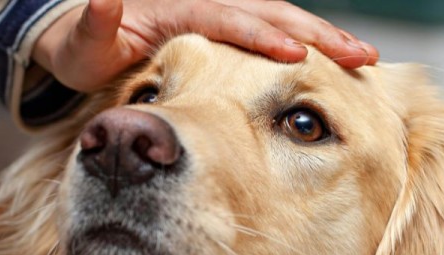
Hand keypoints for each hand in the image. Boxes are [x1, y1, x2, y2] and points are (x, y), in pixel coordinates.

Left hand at [33, 0, 378, 92]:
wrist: (86, 35)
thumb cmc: (86, 48)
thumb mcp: (83, 43)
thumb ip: (96, 26)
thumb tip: (103, 0)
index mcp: (180, 6)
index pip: (231, 19)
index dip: (263, 36)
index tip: (296, 56)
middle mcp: (207, 2)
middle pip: (271, 12)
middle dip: (317, 33)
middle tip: (359, 56)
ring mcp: (220, 11)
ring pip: (280, 18)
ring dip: (321, 37)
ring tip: (360, 57)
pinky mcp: (226, 25)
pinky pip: (271, 29)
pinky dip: (303, 42)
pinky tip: (330, 60)